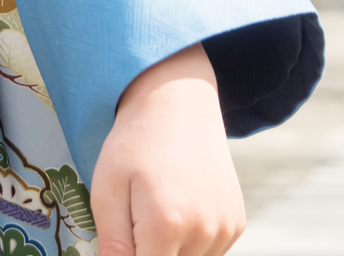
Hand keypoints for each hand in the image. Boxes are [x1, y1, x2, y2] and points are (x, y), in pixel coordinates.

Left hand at [89, 44, 244, 255]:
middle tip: (138, 216)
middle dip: (149, 251)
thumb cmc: (135, 144)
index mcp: (166, 226)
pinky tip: (179, 208)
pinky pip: (209, 252)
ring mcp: (225, 229)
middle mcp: (203, 232)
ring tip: (157, 209)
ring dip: (171, 250)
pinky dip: (191, 243)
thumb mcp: (107, 189)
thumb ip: (113, 244)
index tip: (124, 240)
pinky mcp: (236, 223)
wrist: (177, 103)